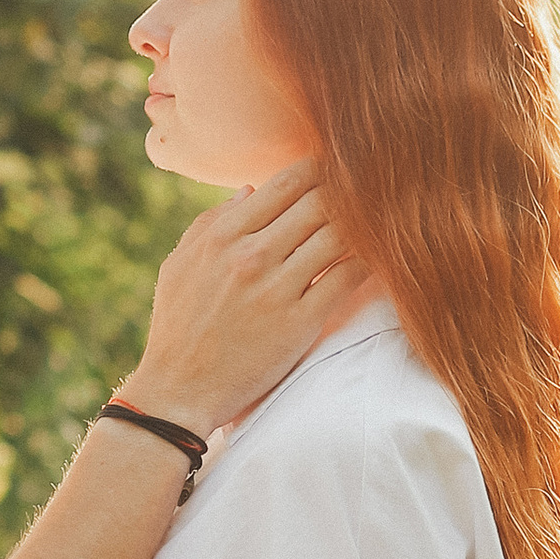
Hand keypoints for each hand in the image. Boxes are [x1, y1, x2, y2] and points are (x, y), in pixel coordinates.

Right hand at [122, 160, 358, 436]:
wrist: (179, 389)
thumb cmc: (178, 325)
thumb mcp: (179, 265)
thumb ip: (212, 222)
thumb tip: (251, 189)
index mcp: (222, 235)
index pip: (285, 184)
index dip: (319, 169)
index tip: (337, 168)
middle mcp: (251, 255)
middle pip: (319, 202)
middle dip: (347, 191)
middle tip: (370, 190)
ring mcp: (276, 288)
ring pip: (338, 235)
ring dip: (363, 225)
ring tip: (381, 220)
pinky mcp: (299, 322)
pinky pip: (347, 277)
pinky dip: (368, 262)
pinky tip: (378, 258)